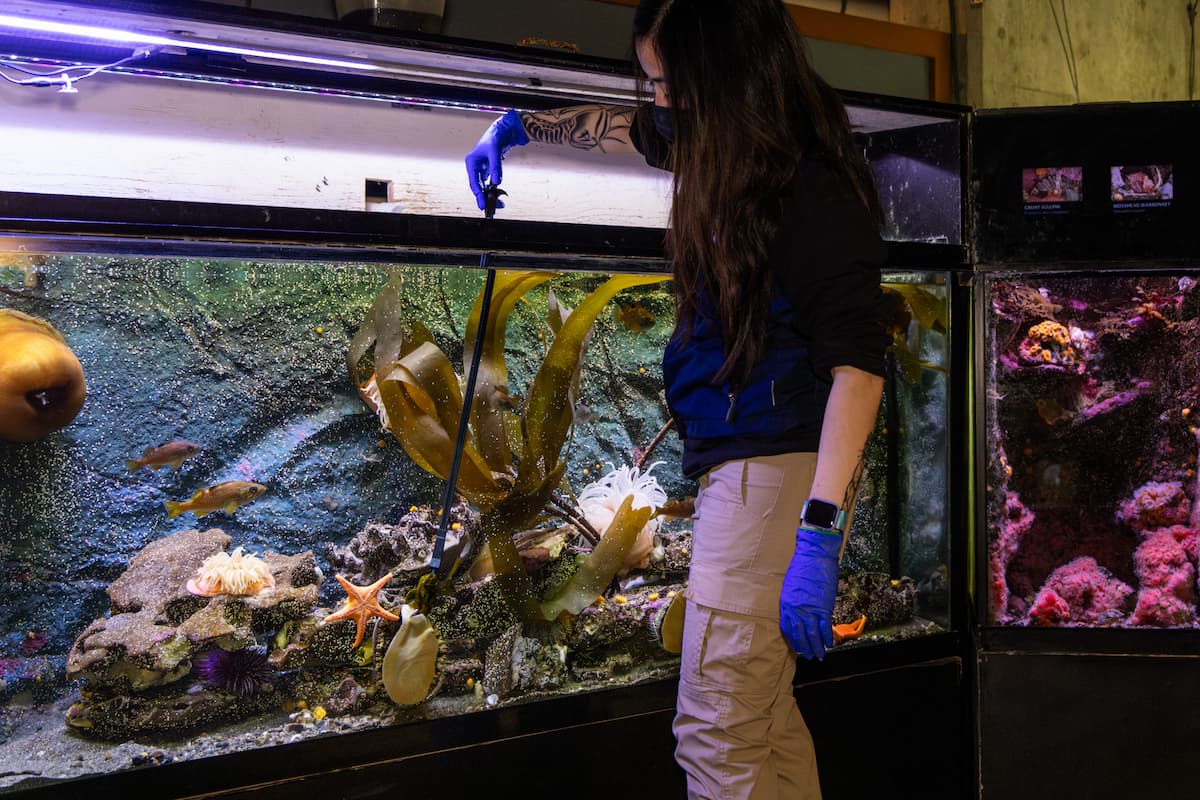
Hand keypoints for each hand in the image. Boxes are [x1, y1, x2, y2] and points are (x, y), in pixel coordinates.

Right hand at [464, 109, 528, 210]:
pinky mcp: (489, 170)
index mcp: (471, 162)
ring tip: (499, 205)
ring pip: (484, 186)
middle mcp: (475, 167)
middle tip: (490, 210)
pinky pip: (490, 183)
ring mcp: (482, 169)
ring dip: (490, 196)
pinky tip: (500, 197)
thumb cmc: (495, 137)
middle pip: (478, 187)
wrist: (503, 131)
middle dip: (484, 198)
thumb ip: (495, 167)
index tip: (482, 204)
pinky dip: (495, 190)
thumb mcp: (494, 151)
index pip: (473, 182)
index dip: (478, 194)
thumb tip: (497, 182)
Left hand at [779, 526, 841, 659]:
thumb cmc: (802, 567)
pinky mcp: (824, 606)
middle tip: (809, 656)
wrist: (815, 555)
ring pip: (813, 634)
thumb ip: (793, 601)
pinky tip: (830, 644)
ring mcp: (810, 609)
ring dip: (817, 647)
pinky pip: (825, 626)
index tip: (797, 647)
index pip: (787, 628)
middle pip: (800, 634)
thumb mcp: (791, 585)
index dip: (793, 640)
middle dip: (805, 648)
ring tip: (820, 655)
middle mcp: (797, 609)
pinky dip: (828, 637)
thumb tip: (798, 613)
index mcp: (786, 604)